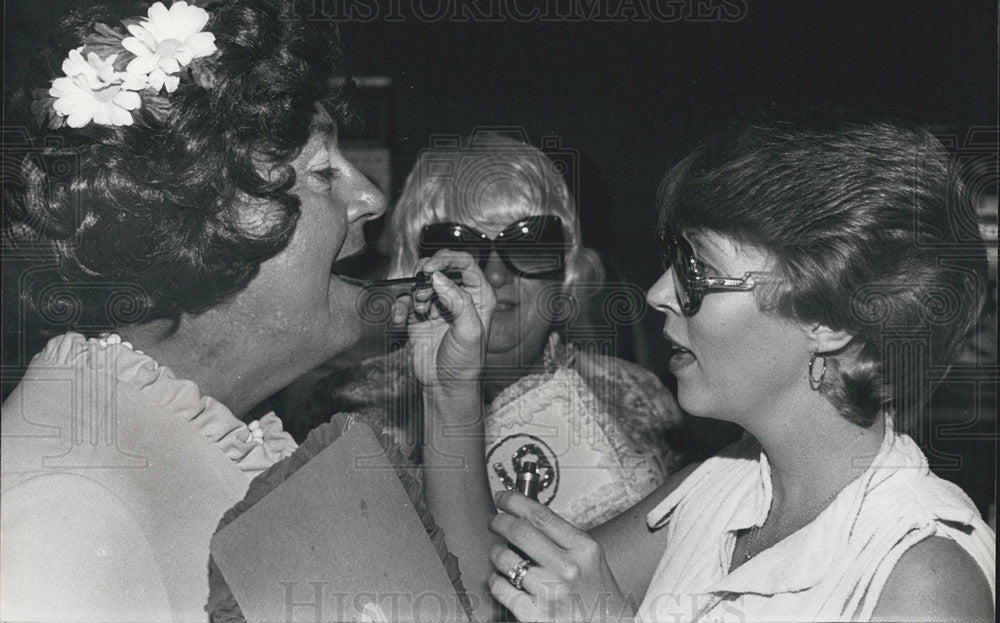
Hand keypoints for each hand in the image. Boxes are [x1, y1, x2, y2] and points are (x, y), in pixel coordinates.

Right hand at [394, 250, 495, 393]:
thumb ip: (458, 301)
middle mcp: (459, 296)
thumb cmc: (465, 363)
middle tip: (421, 286)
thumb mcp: (470, 331)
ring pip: (421, 280)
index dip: (447, 259)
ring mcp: (438, 304)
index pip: (464, 262)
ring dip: (415, 291)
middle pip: (441, 266)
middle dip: (427, 274)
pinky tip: (401, 319)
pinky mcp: (420, 315)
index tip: (430, 268)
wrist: (445, 386)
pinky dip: (401, 306)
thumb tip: (438, 278)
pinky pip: (406, 299)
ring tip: (419, 309)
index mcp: (479, 295)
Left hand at [488, 491, 634, 621]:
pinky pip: (501, 588)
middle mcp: (568, 569)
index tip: (503, 497)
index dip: (514, 501)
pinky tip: (500, 578)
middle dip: (499, 521)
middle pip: (519, 532)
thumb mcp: (590, 558)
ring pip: (506, 559)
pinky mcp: (536, 616)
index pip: (541, 515)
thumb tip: (525, 518)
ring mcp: (551, 593)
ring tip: (500, 553)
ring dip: (497, 552)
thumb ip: (563, 539)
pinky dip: (495, 579)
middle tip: (494, 521)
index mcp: (583, 549)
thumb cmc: (597, 595)